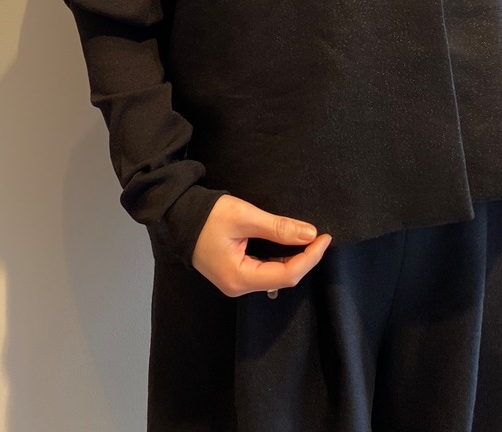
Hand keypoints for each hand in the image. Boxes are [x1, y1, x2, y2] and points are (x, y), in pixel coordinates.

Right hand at [191, 193, 332, 297]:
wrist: (177, 216)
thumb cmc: (207, 216)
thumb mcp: (244, 217)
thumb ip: (278, 227)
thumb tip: (309, 233)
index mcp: (239, 278)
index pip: (286, 274)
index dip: (309, 257)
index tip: (324, 237)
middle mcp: (238, 286)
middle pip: (283, 278)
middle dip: (305, 259)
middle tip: (320, 237)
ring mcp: (235, 282)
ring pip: (275, 275)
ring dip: (295, 259)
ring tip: (310, 240)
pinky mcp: (235, 274)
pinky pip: (265, 271)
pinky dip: (281, 258)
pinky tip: (291, 245)